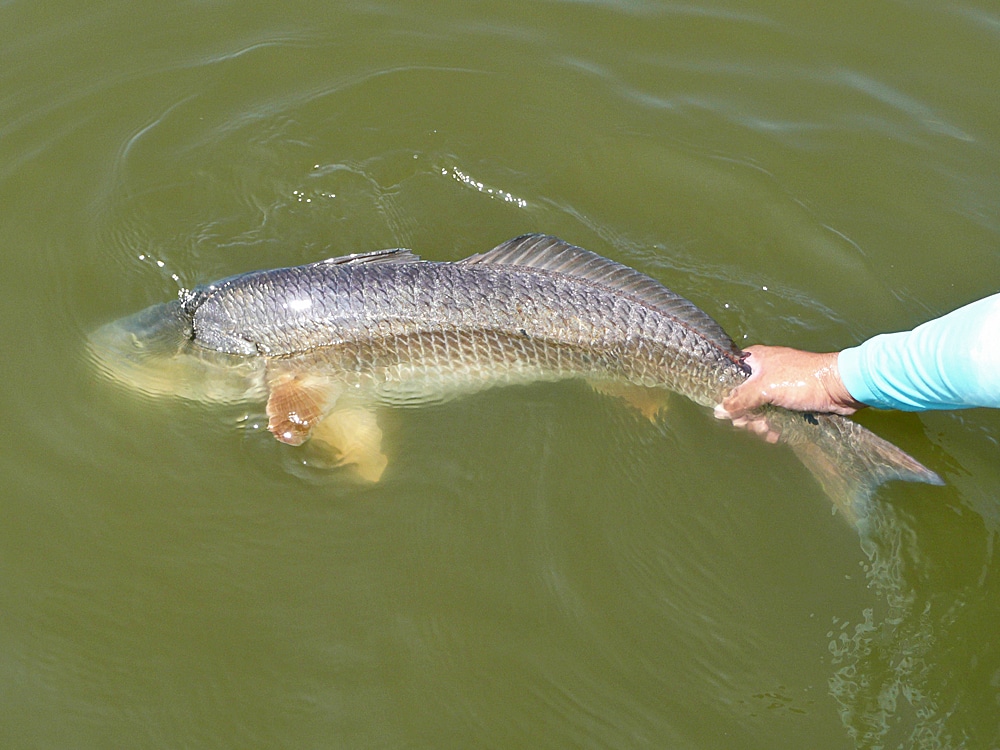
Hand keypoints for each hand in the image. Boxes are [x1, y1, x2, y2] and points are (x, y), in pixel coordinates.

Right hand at [714, 346, 865, 422]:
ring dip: (760, 424)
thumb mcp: (765, 388)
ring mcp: (779, 386)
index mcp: (756, 360)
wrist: (840, 386)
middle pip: (743, 398)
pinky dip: (774, 426)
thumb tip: (718, 411)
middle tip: (752, 425)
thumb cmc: (802, 379)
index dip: (727, 395)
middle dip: (746, 415)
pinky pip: (775, 415)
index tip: (730, 411)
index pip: (731, 376)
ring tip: (768, 431)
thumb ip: (740, 399)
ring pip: (759, 409)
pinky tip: (777, 435)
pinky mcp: (792, 400)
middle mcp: (765, 371)